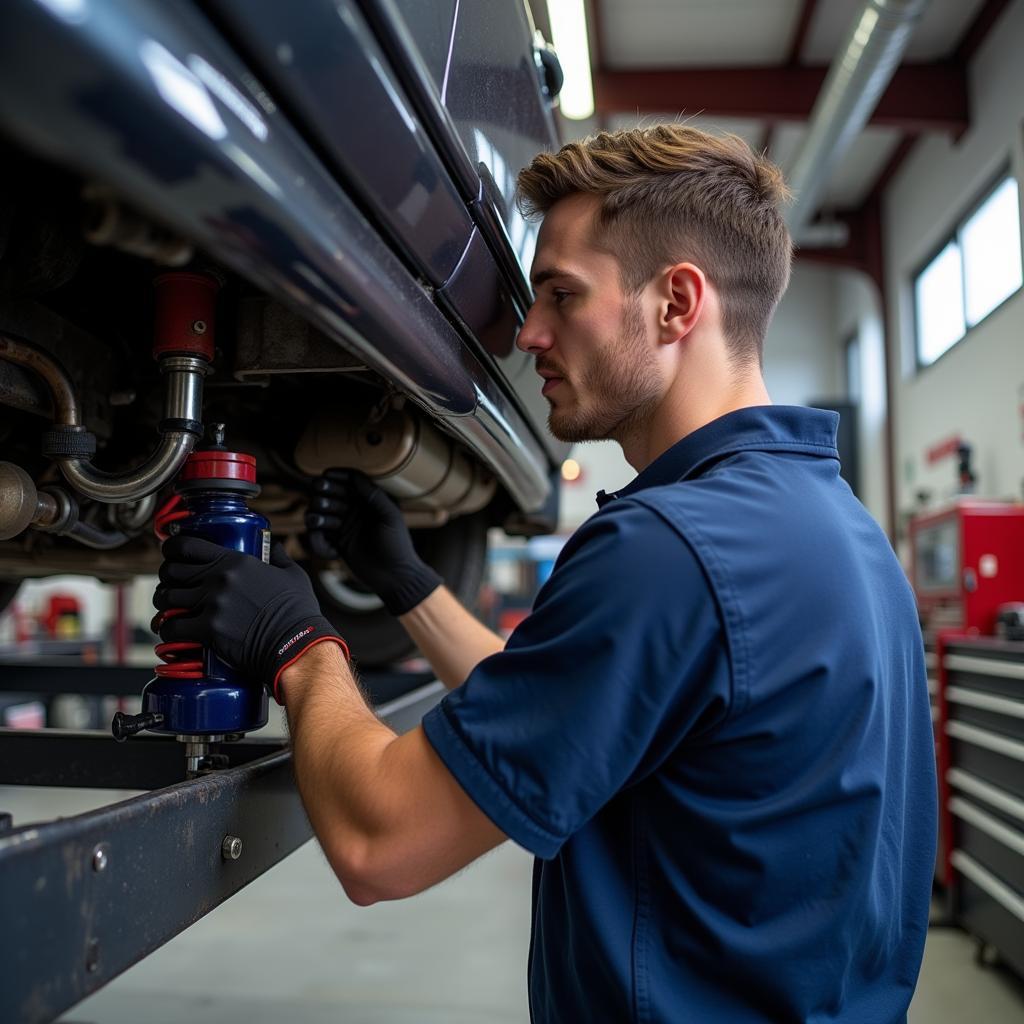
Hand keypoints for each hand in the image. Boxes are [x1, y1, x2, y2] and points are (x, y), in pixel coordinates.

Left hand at [154, 535, 347, 702]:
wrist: (296, 643)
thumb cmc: (297, 612)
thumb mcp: (292, 574)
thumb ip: (278, 557)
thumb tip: (274, 547)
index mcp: (235, 561)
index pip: (187, 546)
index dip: (172, 548)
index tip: (171, 554)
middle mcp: (219, 579)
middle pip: (172, 572)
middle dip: (166, 578)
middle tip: (172, 585)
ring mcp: (212, 605)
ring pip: (167, 598)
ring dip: (163, 603)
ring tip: (168, 608)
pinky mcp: (208, 630)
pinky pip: (172, 627)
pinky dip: (166, 628)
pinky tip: (170, 629)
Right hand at [306, 469, 441, 615]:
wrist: (394, 577)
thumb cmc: (398, 546)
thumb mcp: (390, 517)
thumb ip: (374, 495)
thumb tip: (356, 477)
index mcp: (369, 500)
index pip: (349, 481)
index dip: (337, 475)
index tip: (326, 475)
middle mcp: (355, 510)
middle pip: (331, 494)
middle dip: (323, 495)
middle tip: (321, 501)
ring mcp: (345, 526)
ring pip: (321, 513)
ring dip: (316, 515)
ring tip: (317, 521)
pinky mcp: (337, 543)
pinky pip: (319, 536)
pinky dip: (316, 539)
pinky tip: (326, 548)